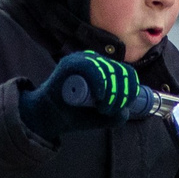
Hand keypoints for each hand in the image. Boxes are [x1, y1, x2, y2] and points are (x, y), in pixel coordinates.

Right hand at [18, 51, 150, 140]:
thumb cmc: (73, 113)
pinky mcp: (70, 64)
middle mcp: (94, 61)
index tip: (123, 106)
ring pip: (109, 71)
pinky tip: (100, 97)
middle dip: (122, 95)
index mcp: (103, 69)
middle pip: (120, 72)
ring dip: (112, 94)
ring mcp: (81, 60)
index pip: (126, 73)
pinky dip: (100, 83)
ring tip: (103, 109)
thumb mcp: (99, 117)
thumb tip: (126, 111)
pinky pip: (92, 68)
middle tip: (111, 111)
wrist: (47, 117)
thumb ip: (115, 115)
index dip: (131, 90)